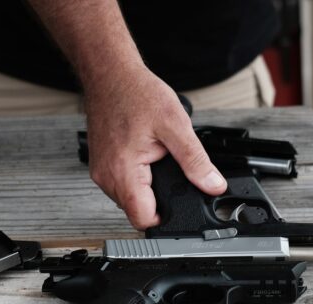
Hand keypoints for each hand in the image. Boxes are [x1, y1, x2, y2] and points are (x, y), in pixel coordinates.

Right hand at [84, 65, 226, 229]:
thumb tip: (213, 185)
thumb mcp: (176, 126)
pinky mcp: (99, 166)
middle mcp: (106, 176)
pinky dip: (135, 177)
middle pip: (136, 210)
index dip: (165, 217)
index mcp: (123, 171)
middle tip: (167, 169)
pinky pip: (120, 185)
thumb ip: (196, 161)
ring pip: (128, 199)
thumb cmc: (136, 93)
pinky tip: (142, 155)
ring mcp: (100, 172)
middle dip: (157, 198)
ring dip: (145, 187)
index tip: (179, 204)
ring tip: (153, 158)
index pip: (143, 218)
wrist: (110, 75)